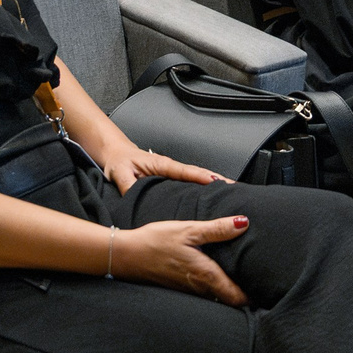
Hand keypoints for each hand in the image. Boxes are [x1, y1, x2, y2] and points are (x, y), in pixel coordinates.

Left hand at [96, 141, 235, 192]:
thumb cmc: (119, 162)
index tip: (217, 182)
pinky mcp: (172, 179)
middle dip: (218, 180)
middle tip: (236, 190)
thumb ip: (129, 186)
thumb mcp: (121, 174)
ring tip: (232, 194)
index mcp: (162, 165)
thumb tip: (138, 197)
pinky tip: (213, 197)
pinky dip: (205, 187)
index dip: (202, 177)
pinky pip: (192, 183)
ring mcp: (173, 173)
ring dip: (215, 184)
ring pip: (198, 179)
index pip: (186, 171)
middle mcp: (171, 168)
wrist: (116, 155)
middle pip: (199, 174)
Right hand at [111, 216, 248, 304]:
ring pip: (215, 296)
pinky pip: (202, 292)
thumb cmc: (155, 241)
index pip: (236, 297)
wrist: (126, 254)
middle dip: (244, 294)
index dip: (252, 298)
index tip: (265, 290)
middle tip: (259, 282)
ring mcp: (188, 290)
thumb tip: (243, 223)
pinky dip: (213, 287)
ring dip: (228, 290)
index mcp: (205, 275)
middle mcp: (198, 288)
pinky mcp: (179, 287)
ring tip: (242, 277)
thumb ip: (217, 229)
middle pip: (228, 299)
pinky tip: (215, 272)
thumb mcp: (189, 230)